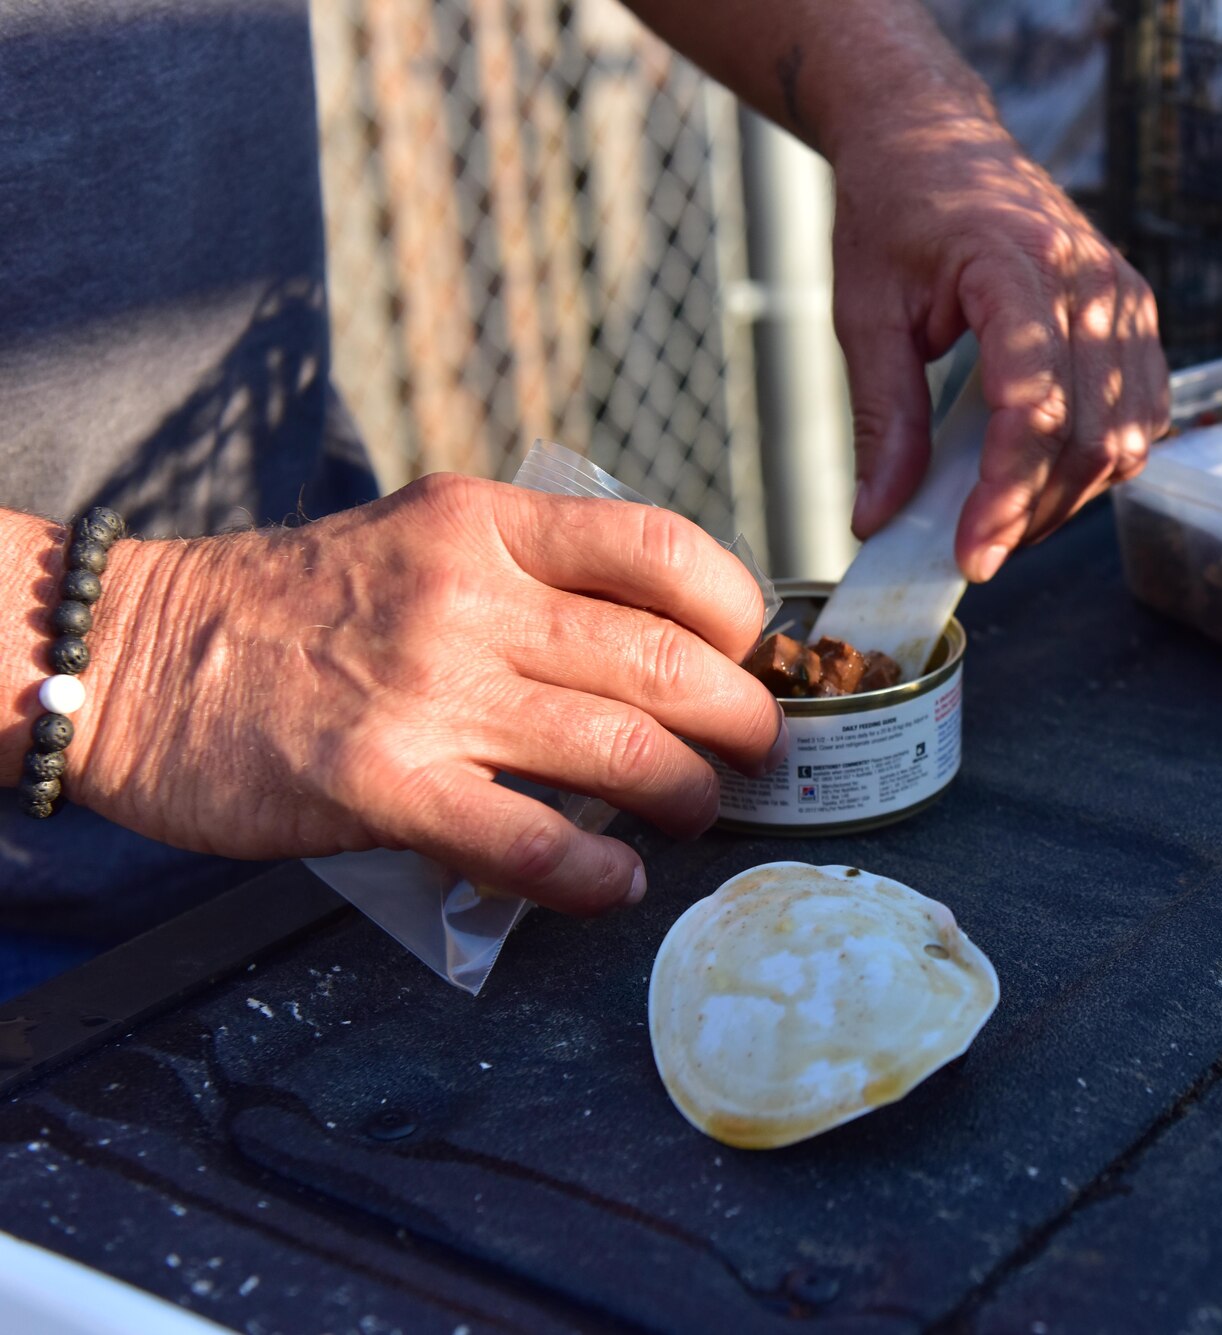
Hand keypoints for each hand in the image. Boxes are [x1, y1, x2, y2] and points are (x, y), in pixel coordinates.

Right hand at [65, 475, 784, 912]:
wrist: (132, 654)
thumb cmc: (293, 606)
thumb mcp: (418, 537)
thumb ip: (528, 573)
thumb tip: (657, 640)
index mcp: (485, 524)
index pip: (662, 550)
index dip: (736, 613)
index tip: (749, 656)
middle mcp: (467, 598)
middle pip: (666, 663)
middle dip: (741, 722)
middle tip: (754, 755)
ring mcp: (425, 693)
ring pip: (620, 750)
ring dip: (687, 797)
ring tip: (694, 815)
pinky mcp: (378, 786)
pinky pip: (527, 841)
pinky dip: (595, 873)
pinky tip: (618, 881)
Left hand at [830, 111, 1170, 582]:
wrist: (935, 138)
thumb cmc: (895, 213)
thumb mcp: (865, 313)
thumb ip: (884, 419)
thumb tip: (879, 518)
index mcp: (1017, 264)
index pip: (1034, 408)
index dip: (1006, 495)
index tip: (969, 555)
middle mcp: (1091, 281)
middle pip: (1091, 436)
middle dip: (1034, 513)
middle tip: (973, 550)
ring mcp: (1125, 296)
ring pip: (1128, 437)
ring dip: (1069, 498)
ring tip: (1002, 517)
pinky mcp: (1136, 314)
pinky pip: (1142, 415)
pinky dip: (1099, 462)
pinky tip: (1043, 474)